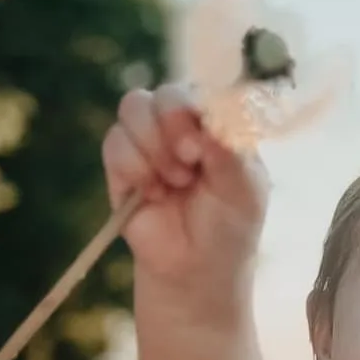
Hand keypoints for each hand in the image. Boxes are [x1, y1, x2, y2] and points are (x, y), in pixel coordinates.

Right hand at [101, 83, 268, 290]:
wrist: (195, 269)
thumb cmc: (228, 226)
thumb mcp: (244, 188)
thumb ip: (232, 146)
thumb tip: (211, 111)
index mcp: (215, 121)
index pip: (203, 90)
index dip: (200, 110)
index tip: (205, 146)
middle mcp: (180, 123)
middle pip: (166, 92)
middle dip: (175, 124)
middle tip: (191, 161)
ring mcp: (148, 140)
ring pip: (133, 106)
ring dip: (154, 147)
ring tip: (175, 182)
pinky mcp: (120, 163)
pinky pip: (114, 141)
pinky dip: (134, 168)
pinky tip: (153, 194)